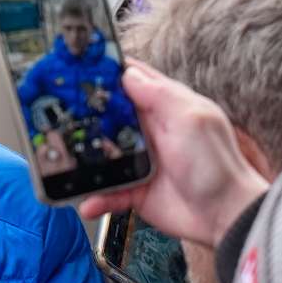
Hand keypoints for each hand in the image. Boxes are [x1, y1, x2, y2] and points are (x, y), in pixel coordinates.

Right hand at [78, 60, 267, 247]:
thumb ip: (160, 96)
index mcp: (166, 107)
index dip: (108, 71)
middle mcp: (151, 131)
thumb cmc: (216, 164)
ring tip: (59, 158)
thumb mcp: (191, 119)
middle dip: (85, 112)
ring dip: (83, 157)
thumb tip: (128, 73)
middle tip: (55, 110)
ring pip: (102, 153)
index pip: (134, 79)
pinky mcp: (136, 191)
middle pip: (110, 115)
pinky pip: (108, 192)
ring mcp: (141, 161)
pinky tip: (86, 202)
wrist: (226, 216)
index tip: (79, 65)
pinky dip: (96, 198)